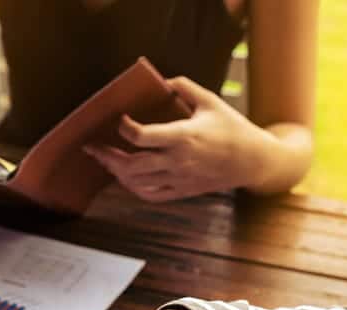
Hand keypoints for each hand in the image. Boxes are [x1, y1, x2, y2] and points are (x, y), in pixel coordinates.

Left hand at [84, 77, 269, 201]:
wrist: (253, 161)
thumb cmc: (232, 128)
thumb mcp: (211, 101)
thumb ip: (185, 87)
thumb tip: (161, 79)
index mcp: (183, 136)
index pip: (142, 136)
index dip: (125, 128)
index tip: (120, 119)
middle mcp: (177, 160)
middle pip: (131, 164)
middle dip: (107, 156)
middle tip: (93, 147)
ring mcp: (178, 179)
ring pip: (136, 182)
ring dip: (116, 171)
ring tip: (105, 159)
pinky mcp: (181, 191)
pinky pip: (149, 194)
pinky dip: (132, 187)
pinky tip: (124, 176)